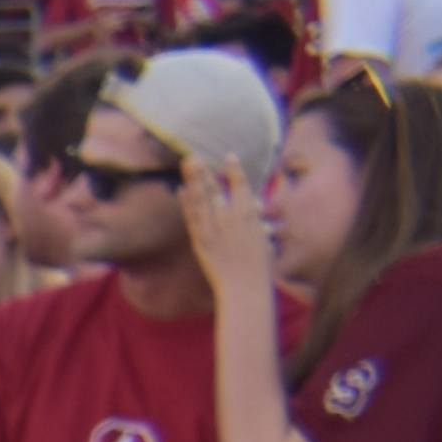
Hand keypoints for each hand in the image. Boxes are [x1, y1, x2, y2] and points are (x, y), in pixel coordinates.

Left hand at [183, 151, 277, 301]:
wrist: (245, 285)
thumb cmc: (259, 263)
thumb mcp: (261, 234)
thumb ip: (251, 218)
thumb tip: (248, 206)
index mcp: (249, 212)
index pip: (240, 184)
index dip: (234, 170)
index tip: (229, 156)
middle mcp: (229, 216)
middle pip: (214, 188)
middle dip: (204, 171)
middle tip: (194, 156)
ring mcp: (213, 228)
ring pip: (200, 199)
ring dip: (193, 180)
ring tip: (187, 164)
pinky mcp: (201, 241)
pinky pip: (191, 217)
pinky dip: (186, 203)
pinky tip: (181, 190)